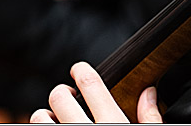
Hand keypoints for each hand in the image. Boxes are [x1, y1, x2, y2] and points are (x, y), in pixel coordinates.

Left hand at [29, 62, 161, 123]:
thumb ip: (150, 118)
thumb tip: (149, 93)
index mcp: (113, 124)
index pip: (90, 83)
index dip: (81, 70)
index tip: (79, 70)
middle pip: (59, 96)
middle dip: (63, 93)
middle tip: (71, 98)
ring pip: (40, 118)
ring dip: (46, 116)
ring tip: (57, 119)